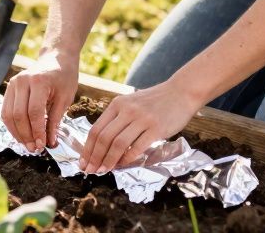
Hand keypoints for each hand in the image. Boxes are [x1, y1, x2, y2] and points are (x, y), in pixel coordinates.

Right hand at [1, 50, 78, 152]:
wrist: (56, 58)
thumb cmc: (64, 77)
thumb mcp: (65, 98)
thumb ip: (55, 120)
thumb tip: (49, 142)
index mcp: (39, 81)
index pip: (34, 112)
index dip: (37, 131)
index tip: (42, 145)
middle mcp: (22, 81)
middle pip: (18, 115)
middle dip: (26, 135)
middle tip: (34, 149)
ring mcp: (13, 83)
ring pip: (8, 115)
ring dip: (16, 133)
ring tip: (27, 144)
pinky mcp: (9, 88)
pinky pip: (6, 111)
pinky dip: (12, 125)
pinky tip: (21, 134)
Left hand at [78, 80, 202, 174]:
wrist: (181, 92)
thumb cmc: (155, 102)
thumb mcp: (131, 103)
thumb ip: (118, 119)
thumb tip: (101, 146)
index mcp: (117, 104)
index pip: (96, 129)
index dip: (87, 149)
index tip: (83, 162)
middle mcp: (127, 110)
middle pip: (104, 138)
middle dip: (95, 157)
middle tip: (90, 170)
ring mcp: (142, 119)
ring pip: (118, 143)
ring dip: (108, 160)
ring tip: (104, 170)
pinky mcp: (156, 128)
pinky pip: (137, 147)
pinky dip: (127, 158)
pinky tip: (123, 164)